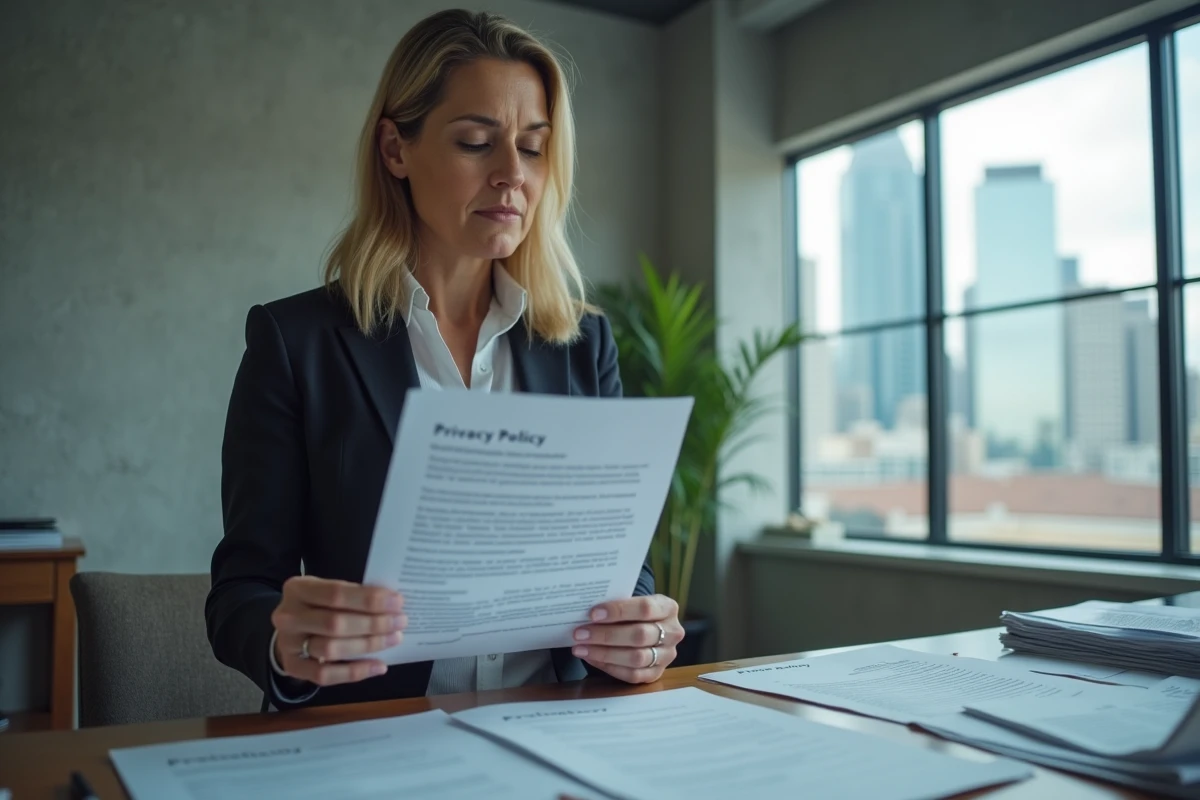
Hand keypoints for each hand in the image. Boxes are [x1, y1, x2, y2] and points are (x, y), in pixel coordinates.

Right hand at [271, 576, 405, 686]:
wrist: (289, 628)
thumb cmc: (317, 605)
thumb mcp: (326, 590)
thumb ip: (351, 595)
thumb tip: (391, 603)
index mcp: (298, 589)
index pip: (336, 593)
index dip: (368, 600)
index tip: (397, 602)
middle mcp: (288, 616)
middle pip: (334, 623)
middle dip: (373, 623)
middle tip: (400, 621)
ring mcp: (288, 644)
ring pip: (330, 649)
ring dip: (367, 645)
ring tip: (394, 639)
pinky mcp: (293, 667)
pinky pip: (325, 675)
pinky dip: (355, 672)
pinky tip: (378, 666)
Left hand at [571, 594, 683, 683]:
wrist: (647, 627)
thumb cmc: (634, 612)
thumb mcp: (632, 601)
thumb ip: (617, 605)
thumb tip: (586, 613)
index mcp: (668, 607)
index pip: (645, 608)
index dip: (618, 611)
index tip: (593, 614)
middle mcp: (673, 632)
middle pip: (639, 635)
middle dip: (606, 635)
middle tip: (580, 633)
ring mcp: (666, 655)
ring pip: (636, 658)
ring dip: (604, 653)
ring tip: (580, 647)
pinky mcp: (656, 674)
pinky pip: (632, 675)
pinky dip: (608, 667)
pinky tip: (591, 658)